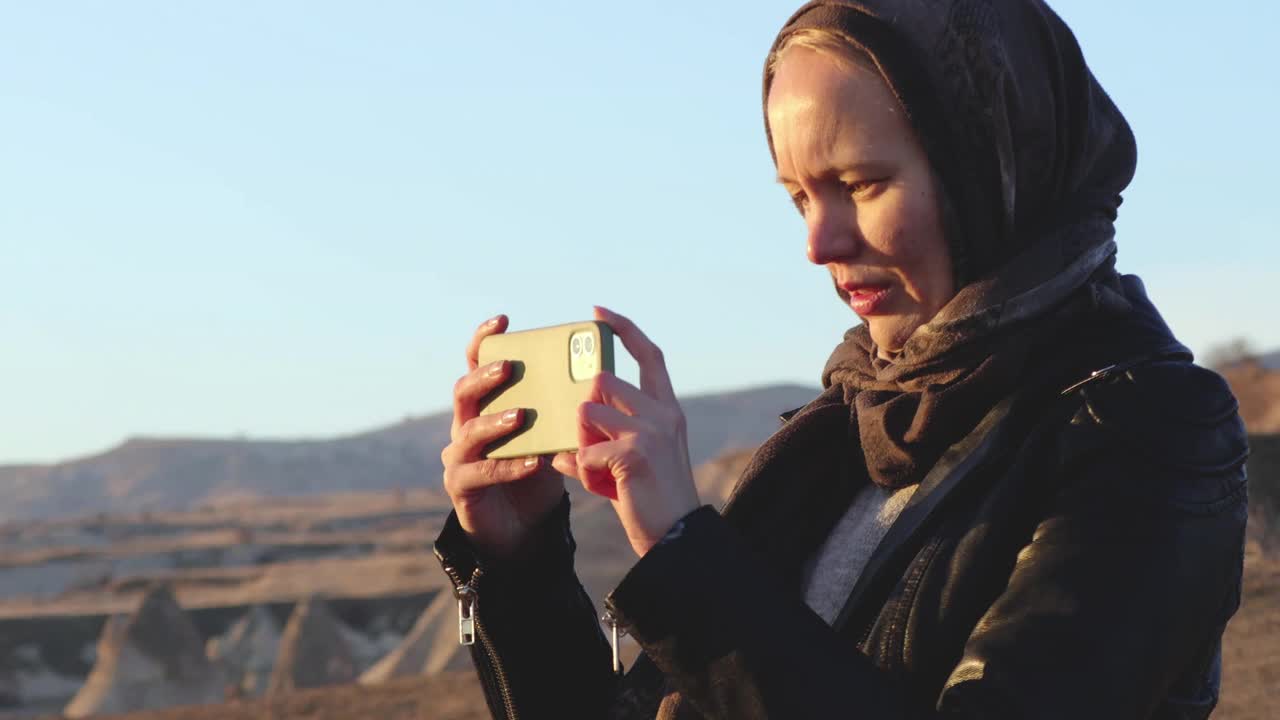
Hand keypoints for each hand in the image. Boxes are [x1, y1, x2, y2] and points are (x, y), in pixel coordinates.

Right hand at [440, 314, 570, 558]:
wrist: (522, 528)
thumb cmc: (536, 473)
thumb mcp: (549, 436)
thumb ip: (559, 409)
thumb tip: (596, 375)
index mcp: (485, 404)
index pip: (477, 364)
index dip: (485, 341)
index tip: (504, 321)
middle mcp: (464, 424)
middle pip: (463, 391)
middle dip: (484, 378)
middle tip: (508, 368)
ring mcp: (458, 456)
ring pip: (468, 431)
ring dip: (494, 422)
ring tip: (521, 416)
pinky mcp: (460, 486)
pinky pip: (480, 472)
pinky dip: (506, 466)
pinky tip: (531, 462)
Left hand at [557, 306, 700, 556]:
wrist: (675, 537)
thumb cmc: (650, 498)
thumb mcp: (635, 455)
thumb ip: (612, 430)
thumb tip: (572, 420)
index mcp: (667, 408)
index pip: (648, 354)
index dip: (624, 329)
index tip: (599, 312)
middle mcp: (664, 412)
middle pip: (601, 382)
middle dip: (585, 414)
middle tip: (595, 448)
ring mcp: (650, 430)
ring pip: (586, 412)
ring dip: (581, 443)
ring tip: (599, 470)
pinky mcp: (633, 453)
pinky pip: (583, 450)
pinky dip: (583, 472)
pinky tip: (600, 487)